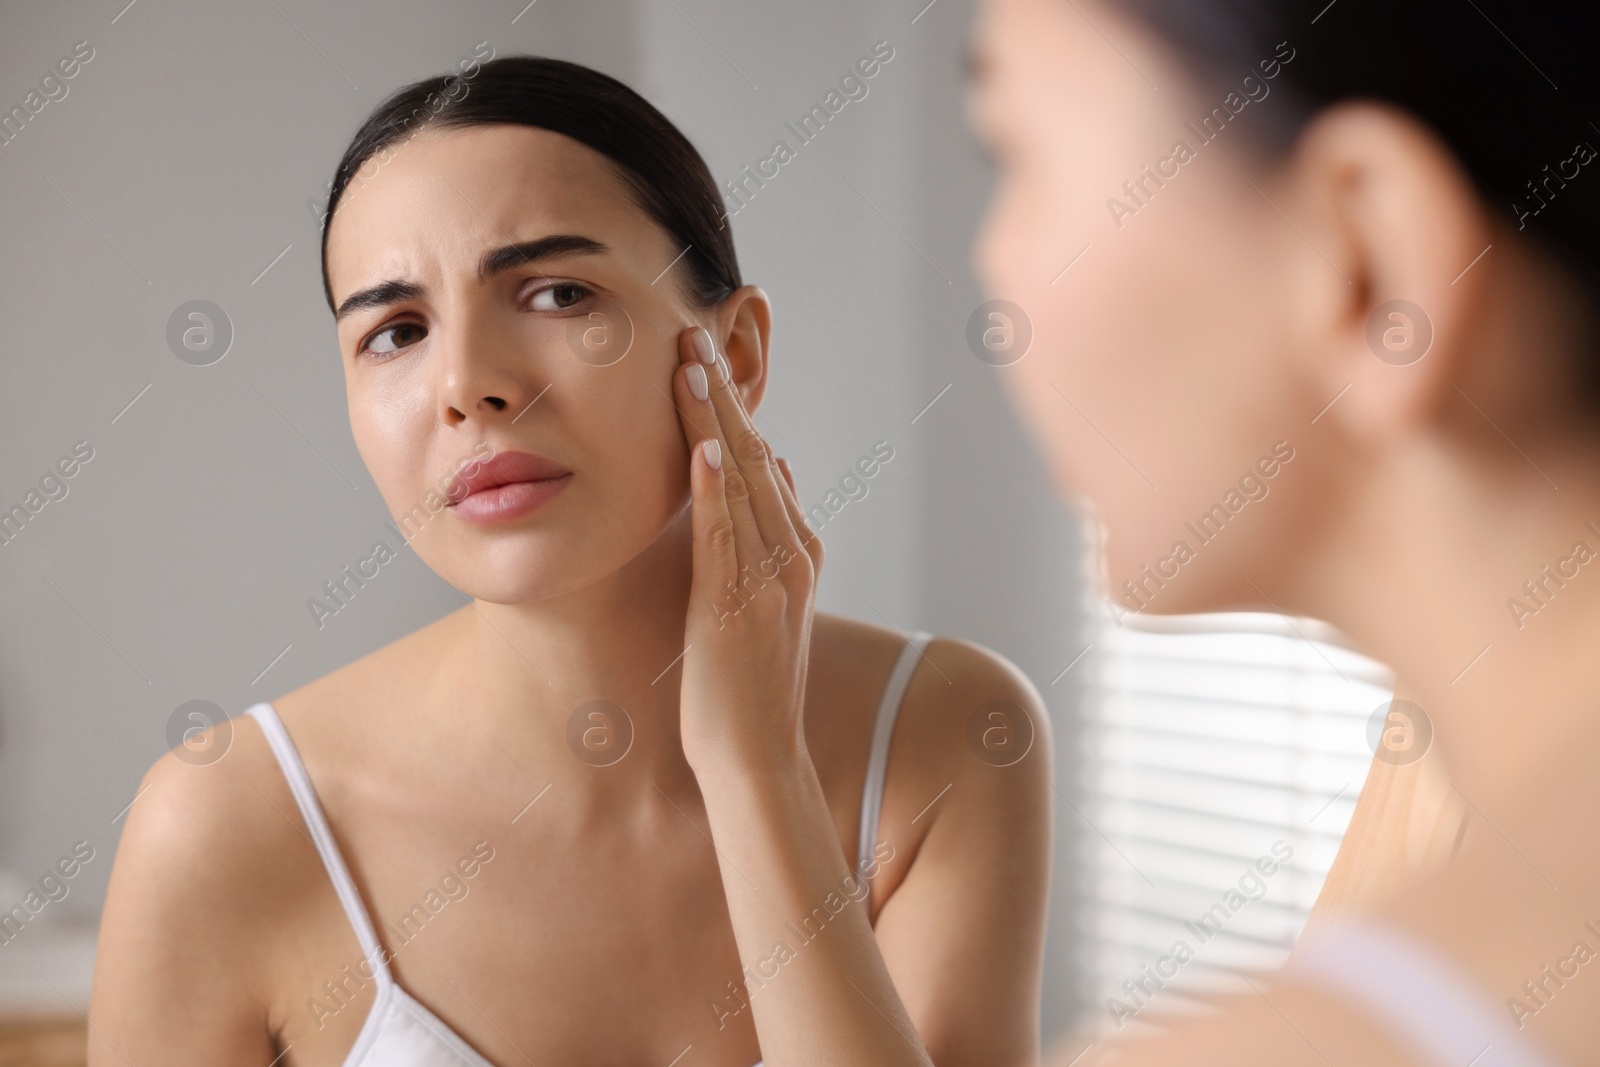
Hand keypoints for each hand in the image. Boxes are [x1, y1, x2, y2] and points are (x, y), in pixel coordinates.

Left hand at [669, 325, 824, 779]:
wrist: (756, 757)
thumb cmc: (745, 687)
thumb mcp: (759, 601)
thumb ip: (765, 538)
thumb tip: (774, 470)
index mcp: (795, 549)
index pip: (764, 458)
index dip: (733, 403)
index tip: (705, 354)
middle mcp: (791, 553)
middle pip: (756, 452)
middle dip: (721, 389)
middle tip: (691, 329)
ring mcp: (769, 577)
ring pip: (742, 479)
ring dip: (714, 416)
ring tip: (688, 360)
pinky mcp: (738, 603)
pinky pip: (727, 533)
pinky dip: (718, 485)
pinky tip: (703, 444)